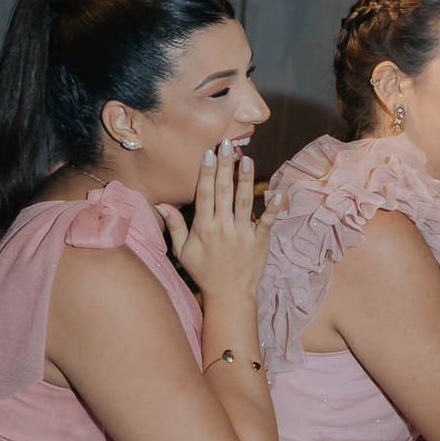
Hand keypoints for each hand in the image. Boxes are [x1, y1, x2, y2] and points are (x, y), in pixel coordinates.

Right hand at [163, 138, 278, 306]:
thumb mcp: (183, 251)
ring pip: (245, 202)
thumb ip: (175, 225)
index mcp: (203, 227)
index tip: (208, 153)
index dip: (206, 172)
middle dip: (225, 167)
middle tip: (227, 144)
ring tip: (248, 159)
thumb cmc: (204, 272)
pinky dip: (274, 208)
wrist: (229, 295)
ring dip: (247, 180)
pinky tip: (278, 192)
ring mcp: (243, 234)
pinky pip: (268, 222)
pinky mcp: (260, 242)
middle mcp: (222, 227)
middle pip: (224, 192)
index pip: (205, 194)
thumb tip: (161, 204)